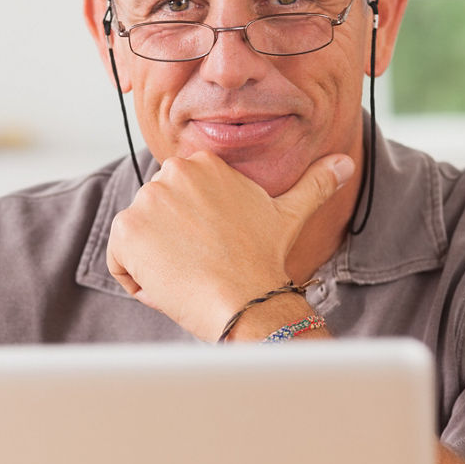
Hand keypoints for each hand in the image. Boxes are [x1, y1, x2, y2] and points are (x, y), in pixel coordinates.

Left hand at [106, 150, 353, 340]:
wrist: (248, 300)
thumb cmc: (265, 259)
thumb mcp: (290, 213)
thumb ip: (314, 183)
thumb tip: (344, 162)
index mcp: (201, 163)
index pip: (176, 201)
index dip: (194, 231)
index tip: (217, 246)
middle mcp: (169, 174)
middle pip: (155, 220)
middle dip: (173, 246)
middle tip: (207, 264)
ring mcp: (145, 201)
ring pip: (137, 242)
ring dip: (157, 264)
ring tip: (192, 275)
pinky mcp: (126, 232)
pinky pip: (120, 263)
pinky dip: (139, 281)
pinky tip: (171, 285)